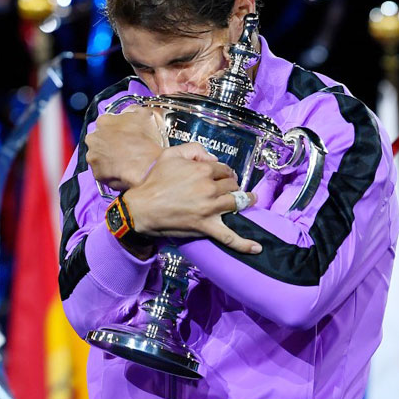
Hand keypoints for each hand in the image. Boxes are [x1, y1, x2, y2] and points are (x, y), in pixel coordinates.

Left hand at [86, 106, 165, 190]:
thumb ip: (132, 110)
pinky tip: (122, 170)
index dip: (117, 129)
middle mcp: (93, 138)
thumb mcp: (144, 115)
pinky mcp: (96, 173)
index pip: (106, 123)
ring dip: (108, 158)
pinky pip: (102, 172)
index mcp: (103, 121)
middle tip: (124, 148)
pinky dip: (110, 172)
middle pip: (99, 139)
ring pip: (99, 156)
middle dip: (109, 143)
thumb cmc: (145, 141)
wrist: (147, 166)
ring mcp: (93, 156)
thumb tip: (130, 112)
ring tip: (124, 161)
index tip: (125, 134)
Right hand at [124, 143, 260, 253]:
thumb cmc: (154, 181)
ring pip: (236, 203)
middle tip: (230, 188)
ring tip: (249, 200)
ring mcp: (210, 208)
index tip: (224, 175)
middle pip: (232, 184)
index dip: (225, 172)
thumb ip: (193, 150)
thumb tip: (211, 157)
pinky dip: (244, 244)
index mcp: (202, 170)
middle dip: (233, 184)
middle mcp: (209, 188)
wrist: (142, 208)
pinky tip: (256, 248)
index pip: (224, 169)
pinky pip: (229, 237)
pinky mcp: (206, 226)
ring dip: (245, 201)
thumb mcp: (170, 155)